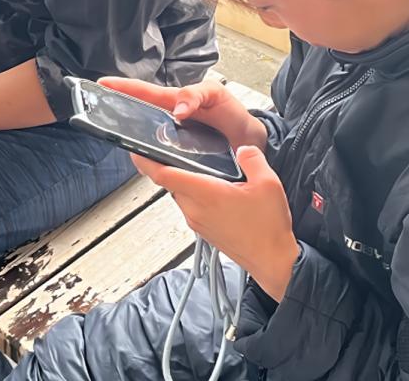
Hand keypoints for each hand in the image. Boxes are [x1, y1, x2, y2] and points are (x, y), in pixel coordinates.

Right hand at [98, 77, 268, 151]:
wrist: (251, 143)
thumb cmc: (233, 115)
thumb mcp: (216, 95)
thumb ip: (196, 95)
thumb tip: (177, 110)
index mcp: (175, 103)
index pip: (145, 94)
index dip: (124, 88)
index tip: (102, 83)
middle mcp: (169, 124)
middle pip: (138, 120)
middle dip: (119, 115)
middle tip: (99, 113)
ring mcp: (172, 144)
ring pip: (146, 144)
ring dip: (133, 143)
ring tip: (120, 141)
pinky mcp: (179, 163)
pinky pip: (160, 163)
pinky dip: (151, 163)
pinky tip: (147, 164)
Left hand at [133, 146, 299, 301]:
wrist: (272, 261)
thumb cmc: (268, 228)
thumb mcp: (268, 183)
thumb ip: (252, 158)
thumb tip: (242, 149)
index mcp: (205, 194)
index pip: (164, 175)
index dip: (146, 161)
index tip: (135, 150)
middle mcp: (195, 209)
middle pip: (169, 183)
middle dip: (167, 166)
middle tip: (170, 148)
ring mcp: (197, 222)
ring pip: (179, 195)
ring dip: (183, 181)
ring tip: (196, 166)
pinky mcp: (203, 230)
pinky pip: (190, 206)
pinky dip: (193, 193)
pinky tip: (211, 187)